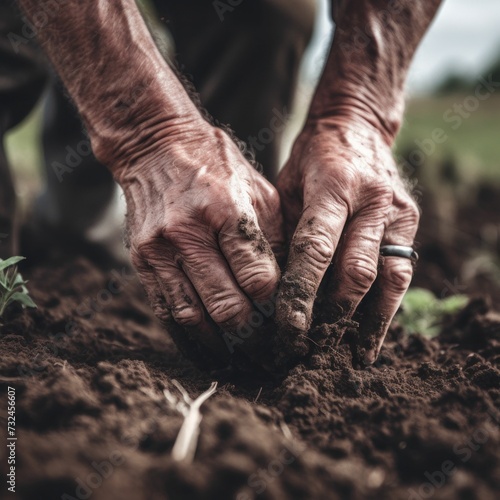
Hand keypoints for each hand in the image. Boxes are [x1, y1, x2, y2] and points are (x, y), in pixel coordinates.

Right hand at [119, 124, 283, 366]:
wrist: (155, 147)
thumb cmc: (216, 166)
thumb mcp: (258, 191)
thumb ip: (274, 239)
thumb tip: (288, 284)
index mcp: (228, 211)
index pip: (258, 278)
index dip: (276, 307)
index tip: (287, 322)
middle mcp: (190, 233)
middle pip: (227, 305)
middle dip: (252, 335)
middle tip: (269, 351)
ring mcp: (160, 250)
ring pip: (194, 316)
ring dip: (220, 344)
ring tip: (241, 360)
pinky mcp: (141, 260)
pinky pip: (166, 310)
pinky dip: (188, 335)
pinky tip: (207, 347)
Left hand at [275, 116, 418, 365]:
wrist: (356, 125)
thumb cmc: (311, 158)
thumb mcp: (286, 185)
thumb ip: (285, 231)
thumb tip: (273, 287)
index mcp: (334, 185)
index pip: (315, 248)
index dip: (301, 292)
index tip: (287, 328)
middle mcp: (373, 201)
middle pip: (355, 271)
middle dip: (331, 314)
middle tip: (308, 347)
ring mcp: (398, 212)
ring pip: (386, 280)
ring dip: (365, 322)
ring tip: (346, 358)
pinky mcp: (411, 223)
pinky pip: (401, 275)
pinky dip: (386, 310)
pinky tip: (370, 338)